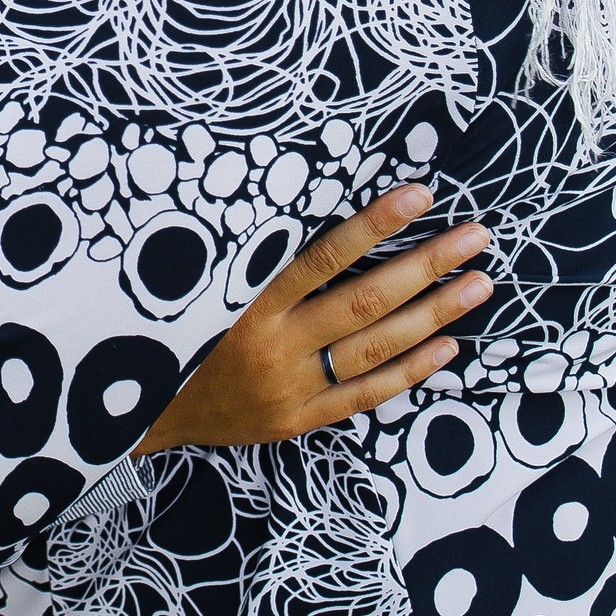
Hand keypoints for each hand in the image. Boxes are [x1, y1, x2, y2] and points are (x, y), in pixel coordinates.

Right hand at [134, 184, 489, 451]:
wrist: (135, 410)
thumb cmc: (169, 330)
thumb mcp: (197, 284)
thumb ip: (247, 252)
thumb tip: (300, 198)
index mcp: (244, 303)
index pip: (321, 257)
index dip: (373, 226)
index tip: (420, 195)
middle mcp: (273, 345)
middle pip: (364, 302)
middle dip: (426, 267)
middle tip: (477, 238)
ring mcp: (290, 387)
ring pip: (375, 348)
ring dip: (433, 314)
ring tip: (479, 284)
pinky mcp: (299, 420)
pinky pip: (365, 395)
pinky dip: (409, 371)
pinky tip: (447, 344)